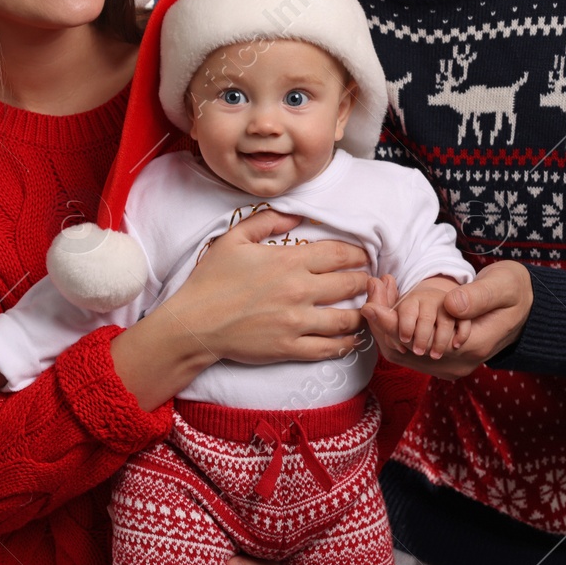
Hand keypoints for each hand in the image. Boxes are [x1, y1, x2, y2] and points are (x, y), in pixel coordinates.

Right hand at [110, 210, 370, 410]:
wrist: (194, 323)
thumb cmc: (211, 280)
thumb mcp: (234, 239)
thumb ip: (267, 221)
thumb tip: (296, 216)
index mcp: (288, 261)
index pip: (339, 254)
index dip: (358, 254)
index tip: (363, 256)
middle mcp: (298, 290)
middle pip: (350, 284)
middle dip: (365, 281)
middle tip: (371, 281)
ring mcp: (296, 322)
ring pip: (346, 318)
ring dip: (361, 313)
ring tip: (366, 309)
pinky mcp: (290, 348)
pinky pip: (330, 348)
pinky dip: (346, 343)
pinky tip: (351, 338)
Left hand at [362, 261, 532, 379]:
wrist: (528, 308)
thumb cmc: (516, 291)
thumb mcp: (503, 285)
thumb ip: (478, 296)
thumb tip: (450, 305)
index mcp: (472, 346)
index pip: (420, 344)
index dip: (392, 325)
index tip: (372, 304)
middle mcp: (458, 363)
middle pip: (406, 353)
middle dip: (382, 324)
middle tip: (369, 292)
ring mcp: (451, 364)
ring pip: (404, 353)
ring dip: (385, 326)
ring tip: (375, 292)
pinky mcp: (444, 359)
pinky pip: (410, 349)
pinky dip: (395, 329)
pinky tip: (388, 303)